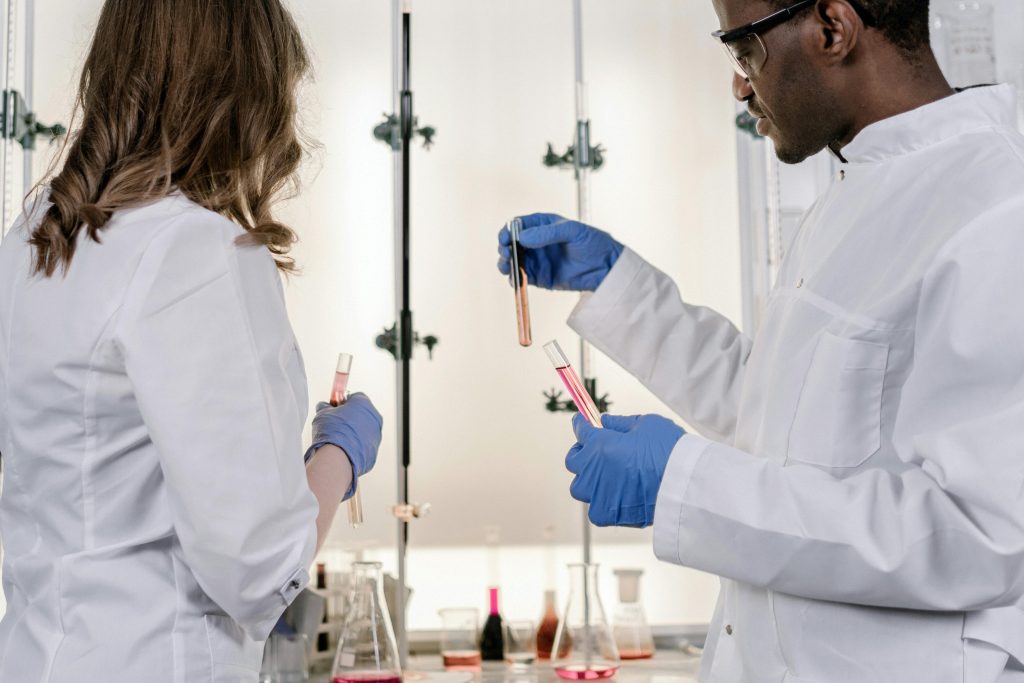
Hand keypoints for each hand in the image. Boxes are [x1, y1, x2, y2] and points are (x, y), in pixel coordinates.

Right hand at [304, 393, 382, 485]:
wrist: (338, 457)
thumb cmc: (332, 433)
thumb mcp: (322, 413)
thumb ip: (325, 406)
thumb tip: (324, 406)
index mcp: (364, 403)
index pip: (355, 396)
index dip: (343, 402)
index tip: (335, 408)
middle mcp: (374, 417)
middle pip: (360, 413)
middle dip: (349, 417)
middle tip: (334, 423)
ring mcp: (376, 435)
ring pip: (362, 430)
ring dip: (352, 432)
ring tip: (337, 438)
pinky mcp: (374, 450)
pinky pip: (363, 444)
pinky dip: (355, 445)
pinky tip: (342, 449)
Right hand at [497, 213, 623, 290]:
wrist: (606, 267)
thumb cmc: (593, 243)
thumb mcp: (572, 231)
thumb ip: (547, 233)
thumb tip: (522, 237)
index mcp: (543, 225)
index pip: (519, 225)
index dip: (508, 231)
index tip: (505, 238)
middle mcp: (537, 242)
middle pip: (512, 243)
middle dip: (505, 248)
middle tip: (506, 253)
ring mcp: (538, 260)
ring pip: (514, 261)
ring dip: (506, 263)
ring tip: (506, 266)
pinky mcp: (541, 277)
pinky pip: (522, 278)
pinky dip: (515, 279)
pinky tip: (515, 279)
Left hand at [565, 413, 684, 527]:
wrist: (685, 484)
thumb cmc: (669, 450)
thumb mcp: (645, 425)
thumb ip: (620, 423)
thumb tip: (605, 421)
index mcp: (600, 445)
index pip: (580, 431)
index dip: (580, 425)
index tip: (581, 422)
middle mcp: (593, 471)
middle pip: (574, 461)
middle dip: (582, 454)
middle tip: (597, 451)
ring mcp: (599, 494)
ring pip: (581, 488)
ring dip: (589, 480)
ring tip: (606, 476)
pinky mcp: (609, 515)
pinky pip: (596, 509)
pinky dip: (602, 502)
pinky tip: (616, 495)